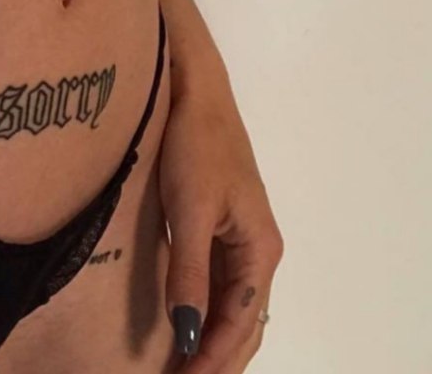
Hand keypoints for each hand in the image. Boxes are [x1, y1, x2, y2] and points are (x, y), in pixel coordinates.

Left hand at [158, 52, 283, 372]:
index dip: (213, 360)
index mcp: (259, 249)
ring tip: (179, 367)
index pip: (241, 324)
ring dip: (210, 340)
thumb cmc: (193, 146)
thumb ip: (190, 273)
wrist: (193, 92)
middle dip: (215, 359)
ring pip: (231, 306)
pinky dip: (204, 312)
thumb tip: (188, 334)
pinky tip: (184, 326)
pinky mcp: (218, 225)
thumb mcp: (190, 211)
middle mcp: (256, 250)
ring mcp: (239, 237)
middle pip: (243, 322)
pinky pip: (218, 284)